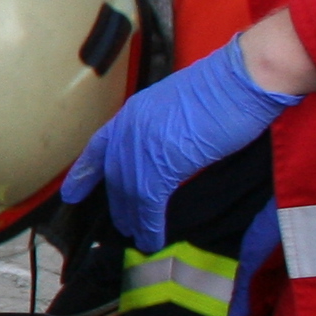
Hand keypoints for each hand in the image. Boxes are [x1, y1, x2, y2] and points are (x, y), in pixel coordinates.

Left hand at [61, 36, 301, 250]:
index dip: (84, 172)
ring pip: (129, 191)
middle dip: (117, 204)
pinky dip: (150, 223)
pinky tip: (151, 238)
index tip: (71, 193)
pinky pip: (149, 201)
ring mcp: (145, 143)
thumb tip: (167, 147)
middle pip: (115, 175)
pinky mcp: (165, 161)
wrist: (244, 77)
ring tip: (137, 237)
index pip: (99, 146)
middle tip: (121, 226)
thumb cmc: (226, 86)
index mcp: (135, 110)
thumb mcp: (181, 106)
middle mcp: (131, 126)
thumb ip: (165, 127)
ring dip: (133, 218)